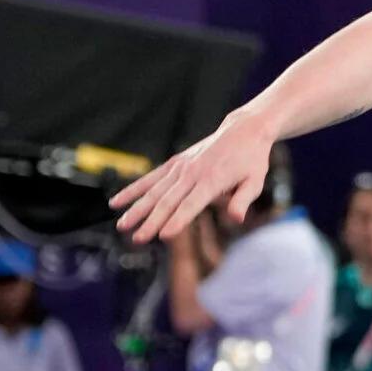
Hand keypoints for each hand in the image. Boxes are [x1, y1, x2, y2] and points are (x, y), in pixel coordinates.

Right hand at [111, 112, 275, 243]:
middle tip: (138, 240)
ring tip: (122, 226)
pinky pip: (150, 178)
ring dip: (137, 209)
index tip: (164, 236)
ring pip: (154, 191)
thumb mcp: (255, 181)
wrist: (243, 131)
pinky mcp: (175, 163)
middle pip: (168, 201)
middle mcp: (192, 174)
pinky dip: (133, 190)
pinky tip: (116, 202)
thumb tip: (236, 218)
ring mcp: (180, 167)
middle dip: (151, 222)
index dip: (178, 221)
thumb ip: (243, 200)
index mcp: (212, 181)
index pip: (191, 205)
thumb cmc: (252, 160)